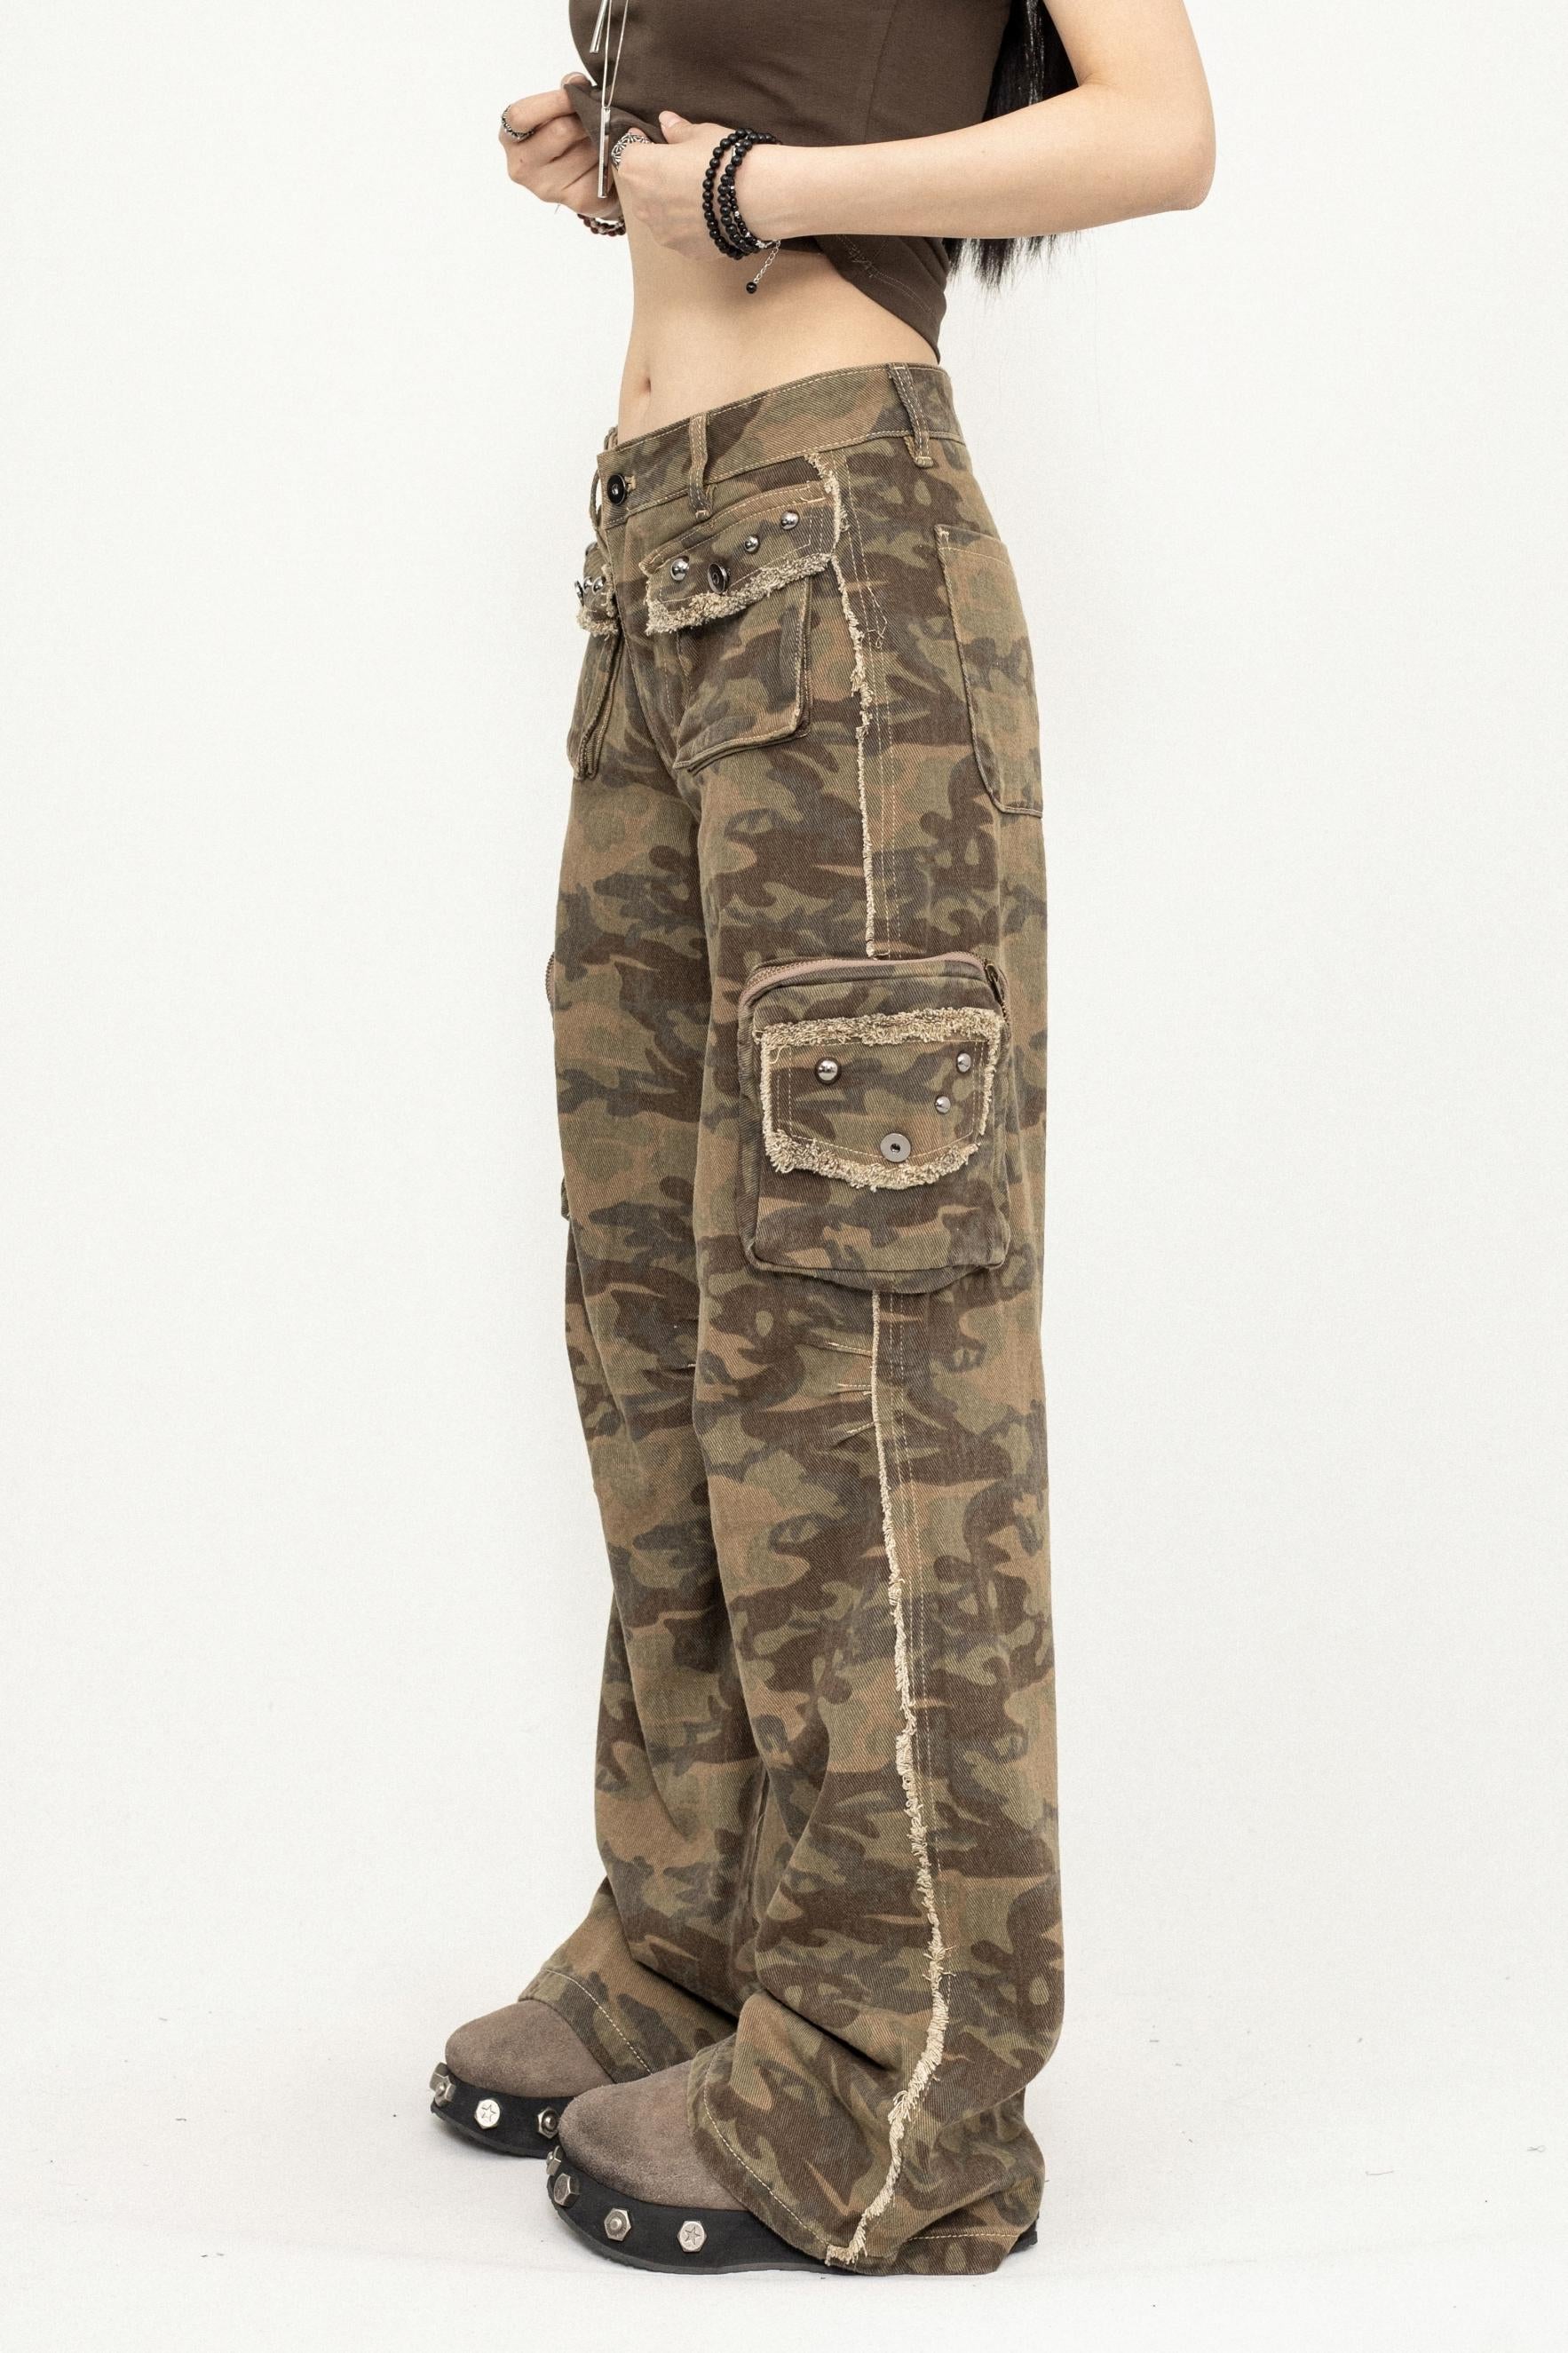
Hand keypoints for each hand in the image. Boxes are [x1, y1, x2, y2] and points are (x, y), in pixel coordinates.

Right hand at [497, 77, 620, 221]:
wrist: (590, 175)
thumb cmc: (569, 135)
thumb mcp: (561, 109)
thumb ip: (565, 93)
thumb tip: (574, 81)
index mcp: (511, 137)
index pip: (520, 116)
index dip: (552, 101)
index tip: (576, 91)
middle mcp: (521, 166)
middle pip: (559, 131)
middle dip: (584, 118)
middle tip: (600, 115)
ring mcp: (546, 188)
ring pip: (584, 150)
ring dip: (601, 138)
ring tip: (602, 138)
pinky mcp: (575, 200)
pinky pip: (600, 170)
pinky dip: (610, 158)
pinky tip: (608, 158)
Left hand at [613, 112, 754, 256]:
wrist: (756, 198)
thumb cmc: (723, 161)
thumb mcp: (700, 135)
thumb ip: (677, 132)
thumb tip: (666, 123)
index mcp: (638, 169)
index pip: (627, 152)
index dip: (641, 144)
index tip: (652, 140)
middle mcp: (643, 205)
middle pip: (641, 187)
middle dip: (655, 176)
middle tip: (682, 167)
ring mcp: (662, 232)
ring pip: (660, 214)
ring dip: (671, 203)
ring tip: (699, 194)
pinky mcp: (683, 249)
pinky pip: (680, 233)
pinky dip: (688, 223)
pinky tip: (709, 212)